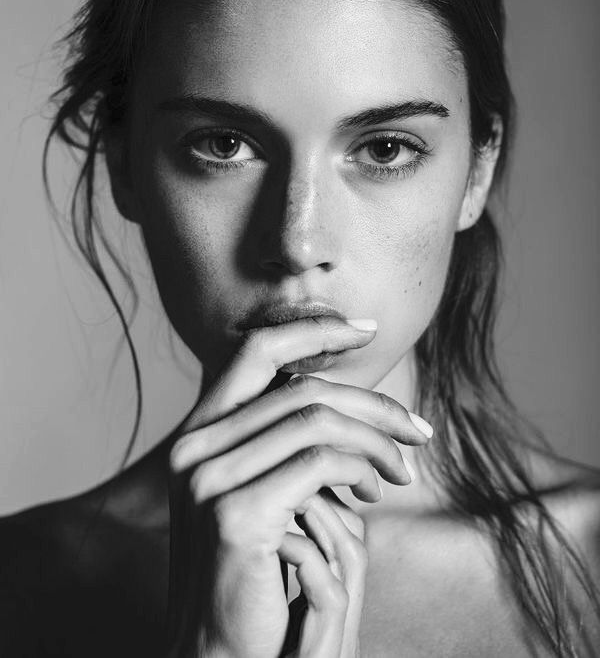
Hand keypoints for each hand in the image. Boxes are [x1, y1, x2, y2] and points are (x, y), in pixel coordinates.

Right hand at [166, 316, 431, 656]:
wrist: (220, 652)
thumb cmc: (258, 570)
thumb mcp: (266, 491)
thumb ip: (287, 441)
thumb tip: (350, 401)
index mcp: (199, 432)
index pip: (257, 351)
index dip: (315, 330)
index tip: (368, 329)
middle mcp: (193, 446)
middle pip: (303, 387)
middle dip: (374, 402)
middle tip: (418, 430)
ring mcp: (207, 478)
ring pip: (317, 419)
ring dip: (377, 439)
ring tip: (404, 470)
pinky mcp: (235, 513)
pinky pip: (321, 463)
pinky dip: (363, 468)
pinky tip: (376, 494)